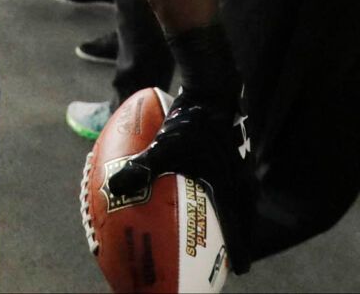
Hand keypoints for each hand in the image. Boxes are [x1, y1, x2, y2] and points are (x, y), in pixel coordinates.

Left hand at [102, 95, 256, 274]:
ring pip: (241, 199)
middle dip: (237, 236)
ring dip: (234, 214)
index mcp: (228, 187)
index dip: (239, 250)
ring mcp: (239, 166)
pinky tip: (208, 189)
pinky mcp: (233, 153)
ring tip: (224, 226)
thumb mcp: (164, 145)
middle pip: (244, 216)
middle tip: (231, 256)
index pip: (237, 226)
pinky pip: (232, 181)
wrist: (211, 88)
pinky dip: (224, 192)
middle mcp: (239, 180)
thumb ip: (142, 167)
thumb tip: (115, 186)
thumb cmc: (190, 120)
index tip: (240, 271)